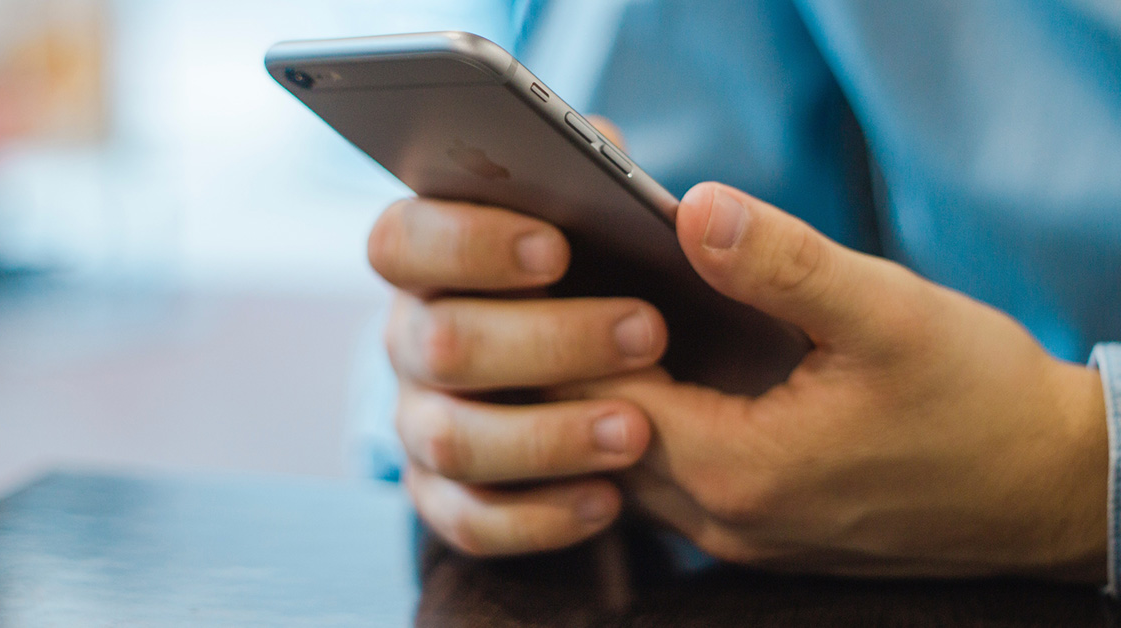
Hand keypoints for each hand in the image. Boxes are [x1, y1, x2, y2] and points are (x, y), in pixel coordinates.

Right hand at [369, 193, 664, 554]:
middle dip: (547, 341)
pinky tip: (608, 499)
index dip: (467, 245)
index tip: (556, 250)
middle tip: (646, 332)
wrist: (608, 369)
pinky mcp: (444, 495)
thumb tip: (610, 156)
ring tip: (637, 430)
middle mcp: (410, 339)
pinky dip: (539, 516)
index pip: (401, 242)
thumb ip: (594, 170)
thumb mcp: (597, 212)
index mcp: (429, 258)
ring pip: (452, 440)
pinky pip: (471, 521)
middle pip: (438, 343)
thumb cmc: (598, 271)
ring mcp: (420, 421)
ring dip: (547, 436)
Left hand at [562, 183, 1108, 579]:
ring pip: (628, 465)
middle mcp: (720, 519)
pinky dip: (651, 427)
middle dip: (574, 362)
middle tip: (567, 284)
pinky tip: (667, 373)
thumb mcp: (887, 313)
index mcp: (735, 468)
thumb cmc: (980, 403)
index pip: (597, 395)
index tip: (559, 265)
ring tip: (606, 321)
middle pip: (598, 435)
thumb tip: (693, 207)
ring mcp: (738, 537)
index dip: (570, 327)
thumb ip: (781, 262)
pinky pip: (670, 482)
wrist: (1051, 489)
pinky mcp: (760, 535)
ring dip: (609, 398)